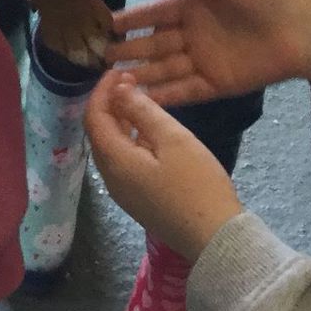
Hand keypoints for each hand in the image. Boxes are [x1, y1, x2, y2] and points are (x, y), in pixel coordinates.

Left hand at [87, 73, 243, 260]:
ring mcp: (123, 193)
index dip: (102, 90)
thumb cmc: (196, 184)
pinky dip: (130, 140)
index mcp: (114, 161)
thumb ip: (142, 111)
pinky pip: (123, 162)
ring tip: (141, 100)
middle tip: (130, 81)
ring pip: (111, 148)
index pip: (94, 117)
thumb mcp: (172, 139)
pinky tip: (150, 132)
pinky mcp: (137, 200)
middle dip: (109, 103)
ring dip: (120, 122)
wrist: (216, 239)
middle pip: (99, 133)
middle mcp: (110, 178)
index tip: (119, 71)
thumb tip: (117, 90)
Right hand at [107, 0, 310, 104]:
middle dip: (127, 51)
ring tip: (111, 81)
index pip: (153, 14)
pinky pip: (184, 90)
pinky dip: (164, 95)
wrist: (303, 30)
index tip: (105, 24)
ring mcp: (203, 61)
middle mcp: (192, 35)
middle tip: (99, 57)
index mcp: (192, 6)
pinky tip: (142, 99)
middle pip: (152, 44)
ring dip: (140, 75)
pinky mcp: (216, 84)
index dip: (131, 18)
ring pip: (163, 69)